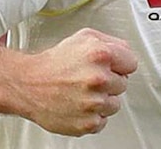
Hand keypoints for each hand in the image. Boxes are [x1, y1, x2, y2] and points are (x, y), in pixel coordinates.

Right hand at [20, 28, 137, 136]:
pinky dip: (92, 115)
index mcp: (101, 54)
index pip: (132, 63)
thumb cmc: (54, 62)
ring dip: (102, 99)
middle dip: (109, 81)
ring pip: (115, 104)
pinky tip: (79, 104)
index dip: (120, 64)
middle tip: (89, 78)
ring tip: (83, 91)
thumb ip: (112, 42)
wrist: (28, 85)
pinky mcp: (87, 123)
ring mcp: (93, 103)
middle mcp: (99, 79)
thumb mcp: (84, 37)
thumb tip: (126, 54)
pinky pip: (102, 120)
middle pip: (123, 84)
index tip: (111, 66)